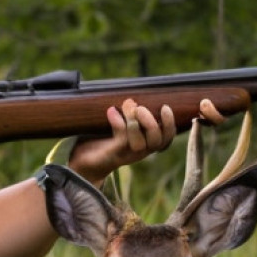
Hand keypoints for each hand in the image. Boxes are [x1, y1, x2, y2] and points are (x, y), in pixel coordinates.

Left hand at [67, 98, 226, 184]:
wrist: (82, 161)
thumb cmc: (101, 139)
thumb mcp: (118, 124)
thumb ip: (129, 112)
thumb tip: (135, 95)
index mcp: (147, 142)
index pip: (168, 137)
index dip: (173, 124)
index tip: (167, 107)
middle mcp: (141, 151)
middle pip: (159, 141)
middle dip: (154, 122)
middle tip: (141, 108)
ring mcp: (128, 155)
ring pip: (143, 142)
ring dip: (136, 122)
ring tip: (128, 107)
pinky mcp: (114, 155)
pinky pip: (122, 141)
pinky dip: (118, 123)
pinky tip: (110, 111)